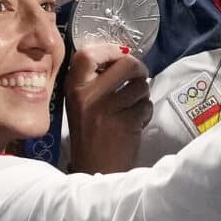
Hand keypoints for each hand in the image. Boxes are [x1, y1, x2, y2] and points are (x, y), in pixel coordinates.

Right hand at [64, 42, 152, 173]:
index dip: (110, 50)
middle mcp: (88, 96)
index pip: (87, 54)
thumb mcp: (81, 104)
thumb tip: (123, 56)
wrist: (94, 170)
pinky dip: (145, 113)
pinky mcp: (126, 123)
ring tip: (133, 107)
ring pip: (140, 85)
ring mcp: (107, 110)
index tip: (120, 55)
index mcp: (73, 88)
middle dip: (139, 69)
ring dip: (143, 95)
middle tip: (139, 78)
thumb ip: (95, 81)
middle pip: (125, 63)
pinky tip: (135, 123)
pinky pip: (146, 106)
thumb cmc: (90, 135)